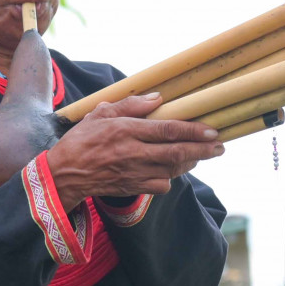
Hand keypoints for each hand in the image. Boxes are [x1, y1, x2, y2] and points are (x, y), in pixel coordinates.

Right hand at [43, 94, 223, 207]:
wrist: (64, 174)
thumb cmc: (81, 141)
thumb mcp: (100, 114)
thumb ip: (129, 105)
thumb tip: (157, 98)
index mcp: (125, 130)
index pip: (167, 130)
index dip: (193, 130)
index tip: (211, 129)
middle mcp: (132, 153)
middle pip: (176, 151)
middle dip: (203, 149)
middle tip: (220, 146)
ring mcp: (134, 172)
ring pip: (173, 169)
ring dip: (191, 162)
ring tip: (203, 154)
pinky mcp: (132, 187)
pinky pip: (161, 185)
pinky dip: (172, 177)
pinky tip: (175, 168)